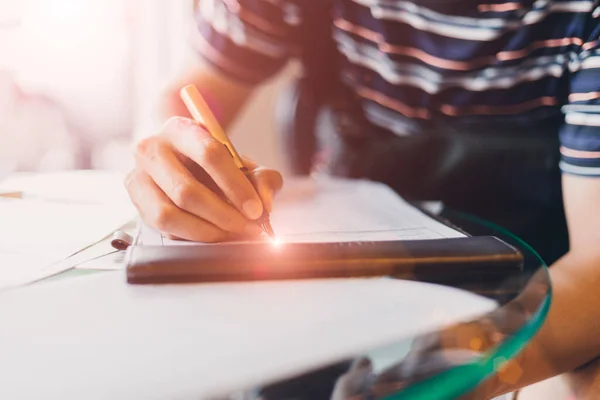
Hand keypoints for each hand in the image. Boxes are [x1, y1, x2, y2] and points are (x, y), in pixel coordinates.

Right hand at [125, 116, 282, 241]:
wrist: (178, 158)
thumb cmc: (213, 162)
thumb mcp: (242, 162)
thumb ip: (263, 178)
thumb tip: (265, 203)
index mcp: (181, 128)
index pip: (209, 154)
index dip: (236, 186)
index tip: (256, 210)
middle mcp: (152, 149)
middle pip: (186, 190)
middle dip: (223, 215)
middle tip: (247, 228)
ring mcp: (137, 176)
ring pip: (169, 214)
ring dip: (206, 231)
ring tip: (231, 235)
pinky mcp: (135, 201)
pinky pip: (162, 228)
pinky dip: (191, 236)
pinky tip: (212, 235)